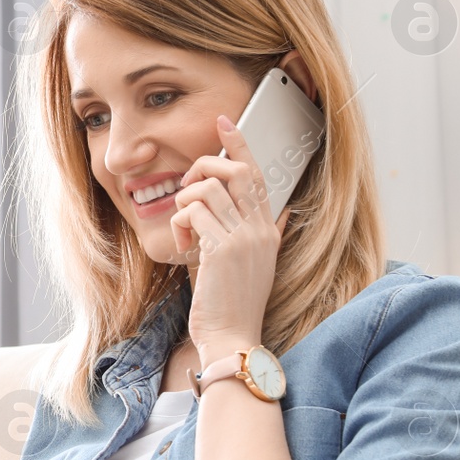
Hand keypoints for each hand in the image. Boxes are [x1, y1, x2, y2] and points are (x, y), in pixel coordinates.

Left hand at [170, 114, 291, 362]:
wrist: (232, 337)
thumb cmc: (234, 304)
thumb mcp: (257, 264)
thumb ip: (265, 235)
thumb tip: (280, 212)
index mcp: (268, 230)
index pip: (258, 175)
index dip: (240, 144)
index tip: (224, 122)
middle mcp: (261, 229)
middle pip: (235, 171)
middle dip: (204, 165)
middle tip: (187, 187)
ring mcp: (244, 238)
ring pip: (208, 189)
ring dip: (185, 203)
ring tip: (184, 231)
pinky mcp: (222, 249)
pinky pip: (193, 213)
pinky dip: (179, 225)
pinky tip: (182, 248)